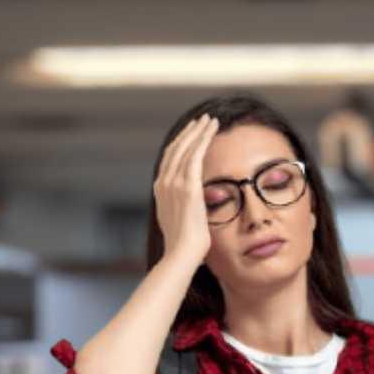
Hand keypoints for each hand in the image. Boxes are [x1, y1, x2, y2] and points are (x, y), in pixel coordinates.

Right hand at [154, 114, 218, 264]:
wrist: (182, 253)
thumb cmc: (186, 246)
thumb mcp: (181, 222)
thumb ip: (183, 209)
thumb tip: (192, 208)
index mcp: (161, 190)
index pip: (170, 159)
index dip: (181, 144)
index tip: (191, 134)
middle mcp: (164, 182)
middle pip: (176, 148)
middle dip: (189, 132)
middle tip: (201, 120)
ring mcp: (174, 183)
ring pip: (186, 147)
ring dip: (198, 130)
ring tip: (210, 120)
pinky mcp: (188, 186)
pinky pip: (196, 154)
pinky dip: (203, 138)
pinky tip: (212, 128)